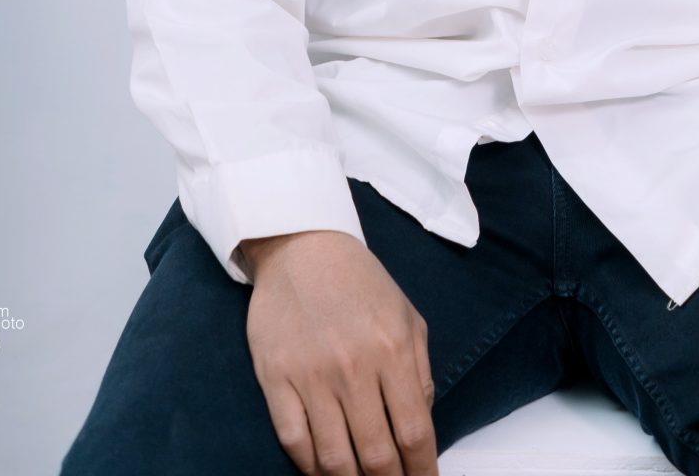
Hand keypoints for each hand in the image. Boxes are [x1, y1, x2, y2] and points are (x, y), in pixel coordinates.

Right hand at [239, 228, 437, 475]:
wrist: (302, 246)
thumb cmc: (360, 283)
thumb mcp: (406, 316)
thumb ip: (419, 371)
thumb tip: (421, 426)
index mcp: (393, 348)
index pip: (414, 432)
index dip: (422, 470)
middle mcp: (354, 366)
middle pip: (376, 454)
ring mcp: (311, 374)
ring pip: (334, 458)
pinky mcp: (275, 378)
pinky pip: (294, 442)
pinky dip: (311, 468)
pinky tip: (323, 472)